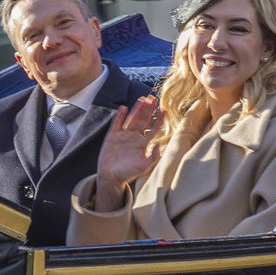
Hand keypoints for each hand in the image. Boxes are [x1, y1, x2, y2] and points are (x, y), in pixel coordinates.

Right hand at [93, 96, 162, 210]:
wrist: (111, 176)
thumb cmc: (128, 173)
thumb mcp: (143, 167)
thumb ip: (152, 157)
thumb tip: (158, 145)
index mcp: (143, 143)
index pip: (153, 128)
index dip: (159, 119)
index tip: (164, 110)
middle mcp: (134, 137)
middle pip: (143, 120)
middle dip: (148, 109)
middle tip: (153, 98)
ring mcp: (123, 135)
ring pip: (131, 119)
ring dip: (137, 109)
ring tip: (142, 99)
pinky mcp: (112, 136)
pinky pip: (117, 124)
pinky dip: (120, 116)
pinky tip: (124, 109)